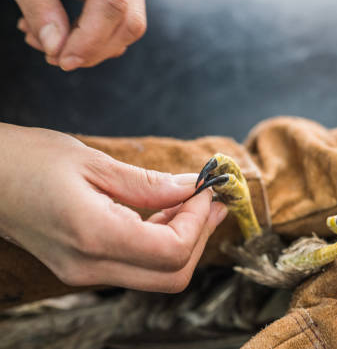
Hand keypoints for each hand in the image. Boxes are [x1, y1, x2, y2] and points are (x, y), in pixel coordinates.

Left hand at [0, 0, 145, 69]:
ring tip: (48, 38)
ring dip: (93, 45)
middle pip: (130, 21)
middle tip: (53, 57)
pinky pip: (122, 18)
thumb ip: (38, 7)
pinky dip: (95, 34)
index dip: (90, 39)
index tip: (62, 60)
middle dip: (94, 49)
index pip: (111, 1)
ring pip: (130, 25)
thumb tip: (57, 50)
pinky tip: (63, 28)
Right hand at [0, 123, 226, 292]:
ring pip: (157, 274)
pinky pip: (136, 265)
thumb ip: (148, 184)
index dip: (199, 221)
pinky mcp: (82, 267)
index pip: (172, 252)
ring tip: (193, 201)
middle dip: (200, 237)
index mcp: (93, 237)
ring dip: (184, 239)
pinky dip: (160, 242)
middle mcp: (89, 267)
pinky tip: (166, 212)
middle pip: (172, 275)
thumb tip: (193, 189)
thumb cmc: (26, 160)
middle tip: (211, 200)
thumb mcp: (93, 163)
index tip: (205, 190)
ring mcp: (84, 272)